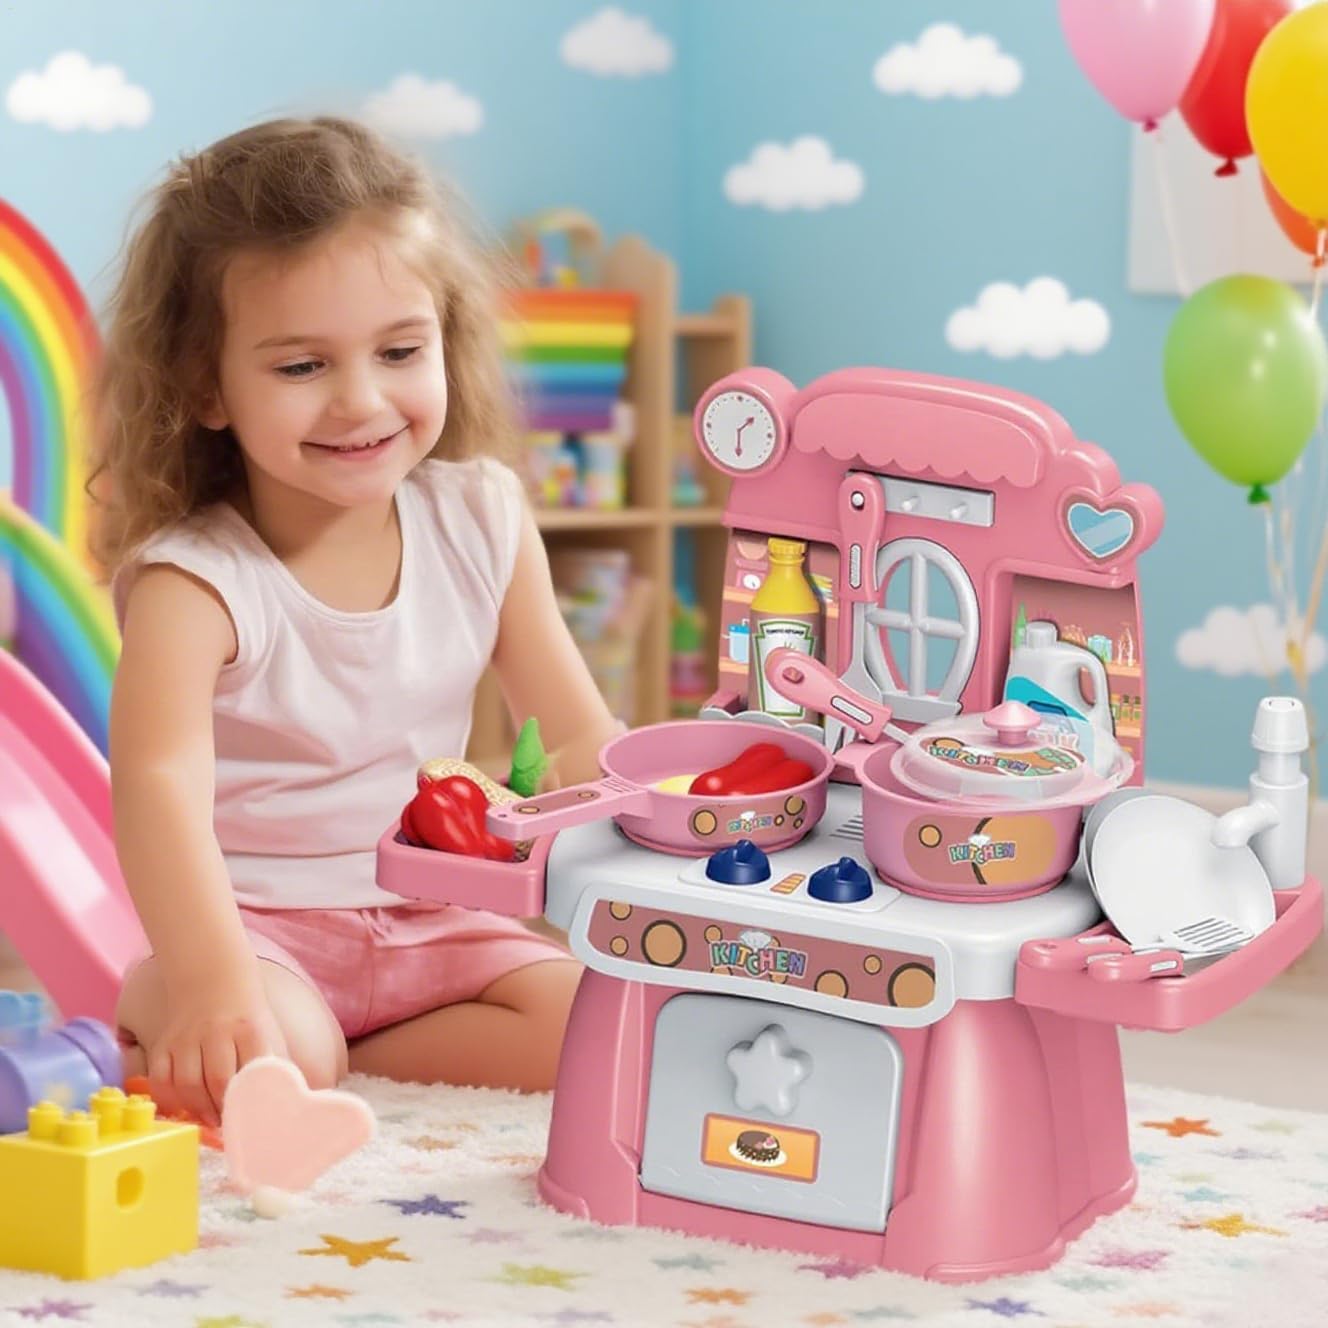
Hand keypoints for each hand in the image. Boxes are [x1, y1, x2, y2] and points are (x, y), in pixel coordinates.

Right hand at [147, 977, 286, 1126]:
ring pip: (187, 1082)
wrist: (213, 981)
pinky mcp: (164, 1043)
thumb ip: (279, 1065)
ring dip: (198, 1108)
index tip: (252, 1116)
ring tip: (210, 1119)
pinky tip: (182, 1109)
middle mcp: (217, 1031)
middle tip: (229, 1124)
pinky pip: (160, 1078)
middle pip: (218, 1079)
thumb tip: (291, 1102)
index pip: (251, 1068)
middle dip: (224, 1108)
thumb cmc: (247, 1018)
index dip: (250, 1097)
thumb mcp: (270, 1033)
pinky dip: (168, 1099)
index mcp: (250, 1028)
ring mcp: (187, 1037)